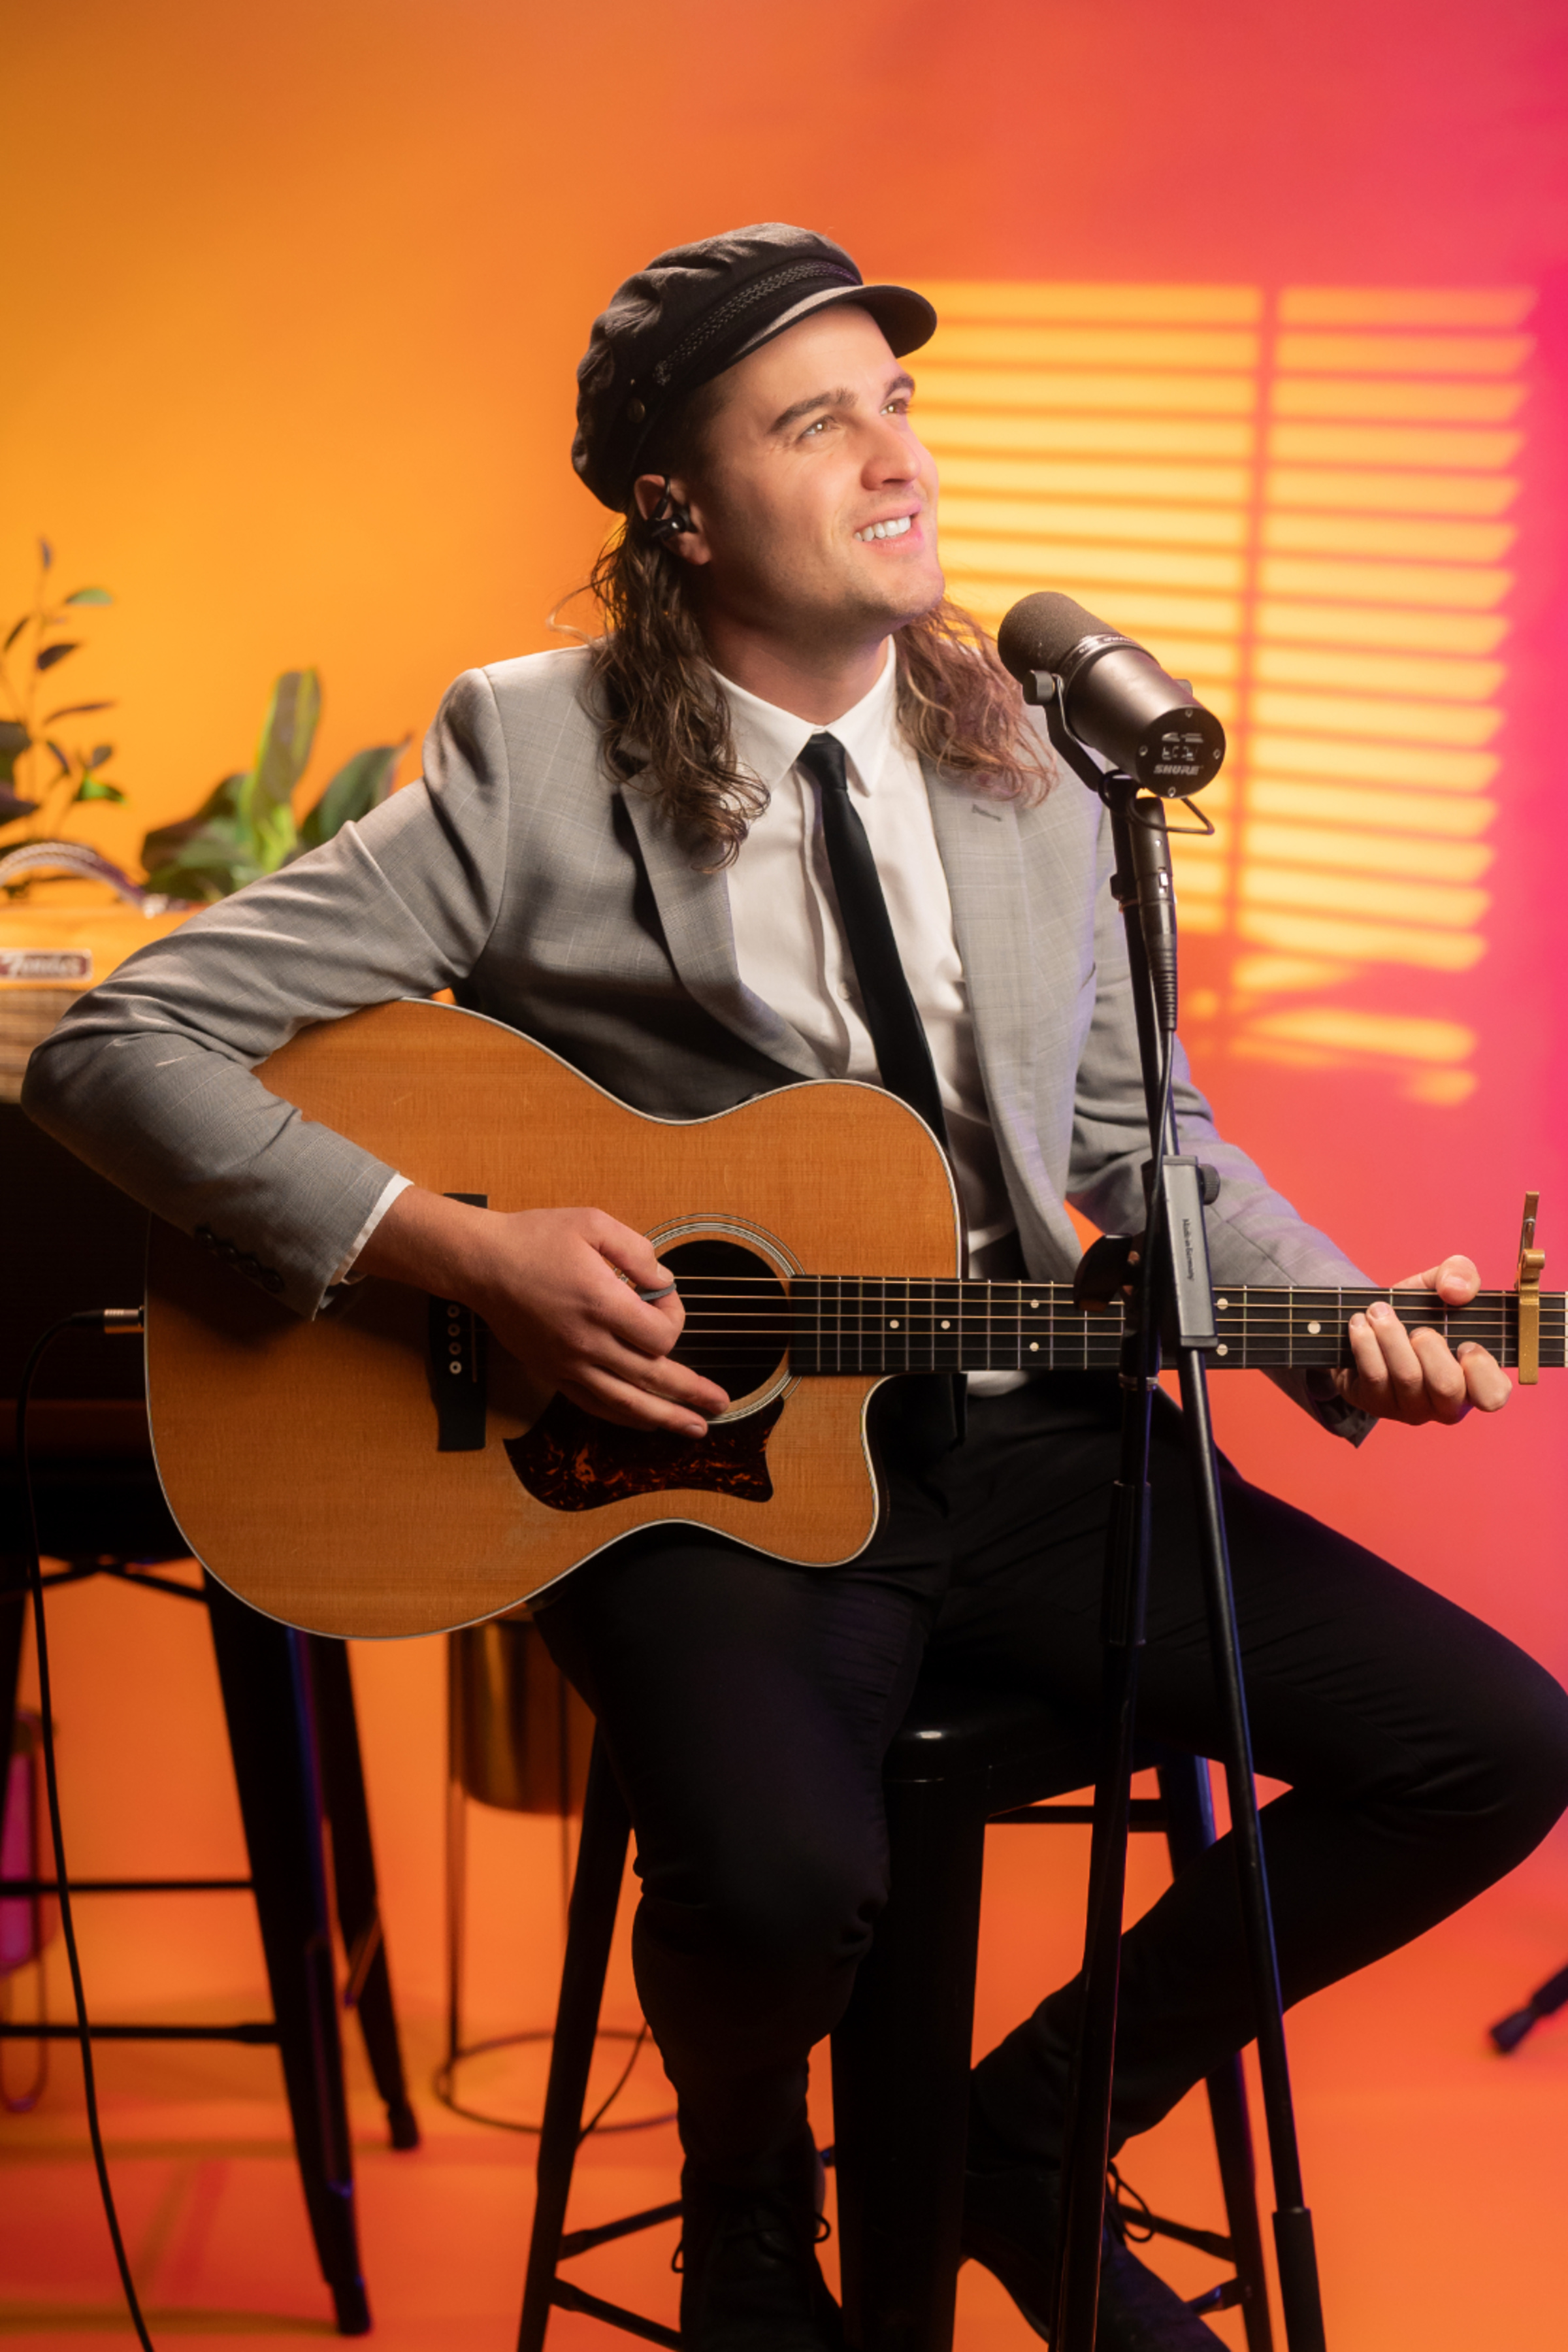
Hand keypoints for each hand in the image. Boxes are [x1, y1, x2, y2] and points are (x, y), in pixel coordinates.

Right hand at [358, 1191, 727, 1435]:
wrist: (481, 1264)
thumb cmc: (536, 1238)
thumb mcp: (594, 1224)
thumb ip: (638, 1252)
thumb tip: (664, 1283)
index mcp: (600, 1303)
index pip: (659, 1336)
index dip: (676, 1321)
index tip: (665, 1300)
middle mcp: (586, 1341)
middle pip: (651, 1379)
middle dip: (692, 1393)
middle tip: (720, 1404)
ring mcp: (567, 1363)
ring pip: (625, 1403)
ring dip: (664, 1418)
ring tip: (694, 1429)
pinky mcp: (552, 1372)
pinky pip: (594, 1404)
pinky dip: (624, 1417)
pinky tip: (645, 1423)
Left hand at [1330, 1254, 1510, 1424]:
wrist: (1374, 1325)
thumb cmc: (1422, 1312)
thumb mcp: (1443, 1285)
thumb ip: (1461, 1274)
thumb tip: (1455, 1290)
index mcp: (1476, 1381)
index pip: (1494, 1395)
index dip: (1481, 1369)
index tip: (1466, 1344)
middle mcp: (1447, 1404)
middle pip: (1446, 1387)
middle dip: (1429, 1346)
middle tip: (1417, 1328)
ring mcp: (1412, 1409)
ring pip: (1407, 1378)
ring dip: (1391, 1336)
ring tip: (1378, 1311)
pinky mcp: (1377, 1404)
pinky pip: (1374, 1376)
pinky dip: (1366, 1343)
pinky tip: (1360, 1324)